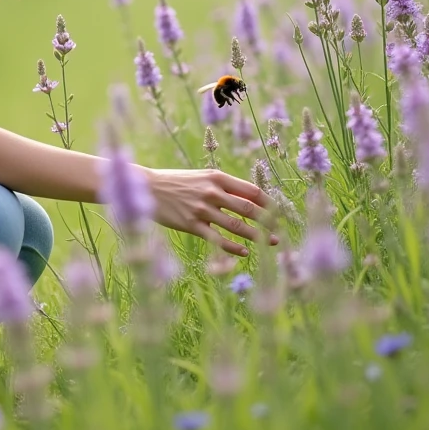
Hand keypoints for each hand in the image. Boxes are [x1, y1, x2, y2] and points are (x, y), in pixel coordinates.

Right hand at [146, 167, 268, 256]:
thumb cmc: (177, 182)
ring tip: (270, 243)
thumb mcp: (202, 177)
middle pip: (248, 209)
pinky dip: (233, 247)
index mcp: (217, 177)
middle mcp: (212, 192)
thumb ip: (223, 186)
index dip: (269, 202)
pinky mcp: (191, 224)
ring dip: (257, 236)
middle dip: (268, 221)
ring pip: (236, 226)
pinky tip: (245, 252)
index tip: (279, 212)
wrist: (149, 188)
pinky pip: (217, 239)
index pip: (251, 190)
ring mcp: (202, 209)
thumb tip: (250, 198)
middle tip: (280, 231)